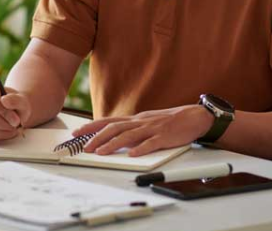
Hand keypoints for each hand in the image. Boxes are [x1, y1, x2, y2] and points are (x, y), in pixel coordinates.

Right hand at [0, 83, 31, 142]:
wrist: (12, 111)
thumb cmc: (15, 105)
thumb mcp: (21, 100)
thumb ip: (16, 100)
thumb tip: (5, 101)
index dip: (5, 114)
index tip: (16, 120)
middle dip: (6, 126)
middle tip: (16, 127)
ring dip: (4, 133)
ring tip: (12, 130)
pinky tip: (4, 133)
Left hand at [73, 105, 212, 156]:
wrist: (193, 117)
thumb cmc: (169, 121)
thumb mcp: (146, 122)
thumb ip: (132, 129)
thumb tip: (114, 137)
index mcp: (135, 119)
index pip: (109, 121)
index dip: (92, 126)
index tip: (77, 133)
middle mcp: (140, 122)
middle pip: (114, 128)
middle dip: (97, 137)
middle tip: (85, 147)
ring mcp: (151, 129)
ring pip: (128, 136)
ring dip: (112, 144)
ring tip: (101, 153)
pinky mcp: (164, 137)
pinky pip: (151, 143)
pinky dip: (140, 149)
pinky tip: (131, 155)